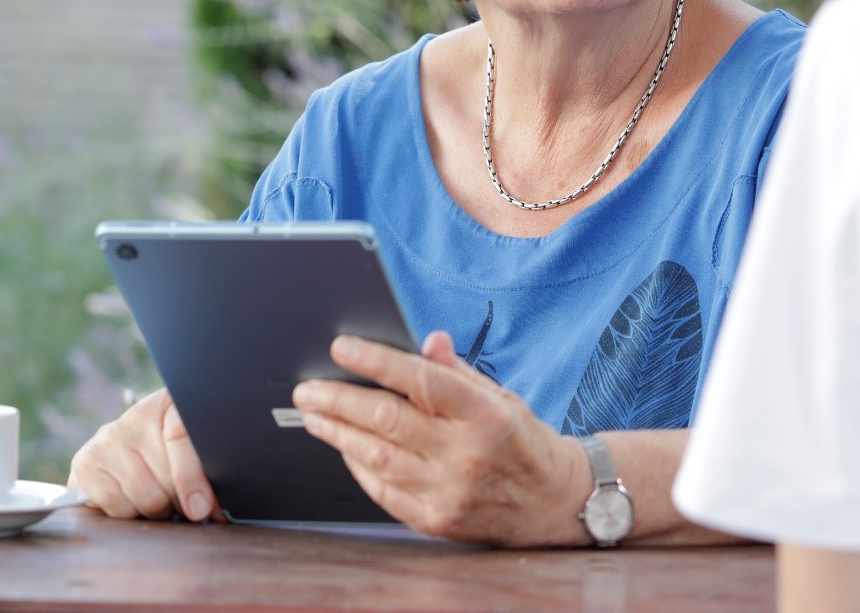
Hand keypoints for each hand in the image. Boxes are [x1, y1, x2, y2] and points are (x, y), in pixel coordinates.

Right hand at [67, 388, 224, 522]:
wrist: (133, 445)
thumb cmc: (173, 448)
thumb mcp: (196, 445)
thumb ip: (205, 467)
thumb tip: (206, 509)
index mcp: (168, 404)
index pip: (180, 435)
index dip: (193, 478)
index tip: (202, 508)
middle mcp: (132, 418)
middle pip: (166, 479)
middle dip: (179, 500)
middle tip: (181, 500)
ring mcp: (105, 439)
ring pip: (145, 498)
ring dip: (156, 510)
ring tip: (157, 496)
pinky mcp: (83, 465)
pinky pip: (117, 508)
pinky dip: (129, 513)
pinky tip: (132, 498)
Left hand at [293, 330, 588, 545]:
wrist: (552, 503)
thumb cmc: (522, 441)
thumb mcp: (500, 396)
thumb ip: (456, 371)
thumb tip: (426, 339)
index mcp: (485, 413)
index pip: (420, 380)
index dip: (376, 361)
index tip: (341, 348)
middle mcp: (465, 453)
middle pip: (387, 420)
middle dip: (338, 401)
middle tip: (307, 389)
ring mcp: (449, 491)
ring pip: (376, 457)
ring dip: (337, 434)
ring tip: (313, 416)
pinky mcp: (436, 520)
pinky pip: (383, 490)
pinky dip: (358, 466)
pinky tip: (344, 448)